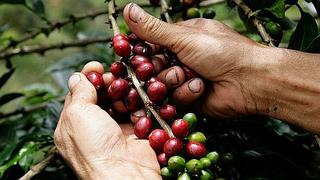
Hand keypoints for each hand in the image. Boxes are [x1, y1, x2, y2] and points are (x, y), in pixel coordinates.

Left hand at [54, 62, 160, 178]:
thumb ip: (78, 93)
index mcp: (73, 125)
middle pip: (102, 95)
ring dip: (125, 92)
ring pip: (121, 100)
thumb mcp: (77, 115)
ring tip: (129, 88)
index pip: (79, 94)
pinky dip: (138, 104)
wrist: (125, 173)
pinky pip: (137, 111)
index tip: (97, 65)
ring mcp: (115, 129)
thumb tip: (78, 76)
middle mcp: (94, 127)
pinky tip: (139, 101)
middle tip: (115, 75)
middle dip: (108, 82)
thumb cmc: (94, 147)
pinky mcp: (135, 131)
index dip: (88, 78)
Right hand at [123, 3, 264, 117]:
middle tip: (164, 67)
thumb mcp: (185, 37)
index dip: (141, 51)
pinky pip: (175, 99)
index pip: (151, 44)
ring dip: (175, 81)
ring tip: (191, 77)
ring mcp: (186, 79)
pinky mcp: (190, 98)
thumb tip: (128, 10)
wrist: (250, 81)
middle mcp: (182, 58)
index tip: (132, 55)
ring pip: (162, 84)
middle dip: (157, 69)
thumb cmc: (222, 52)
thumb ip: (154, 29)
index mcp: (182, 38)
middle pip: (153, 67)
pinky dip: (187, 93)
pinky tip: (200, 88)